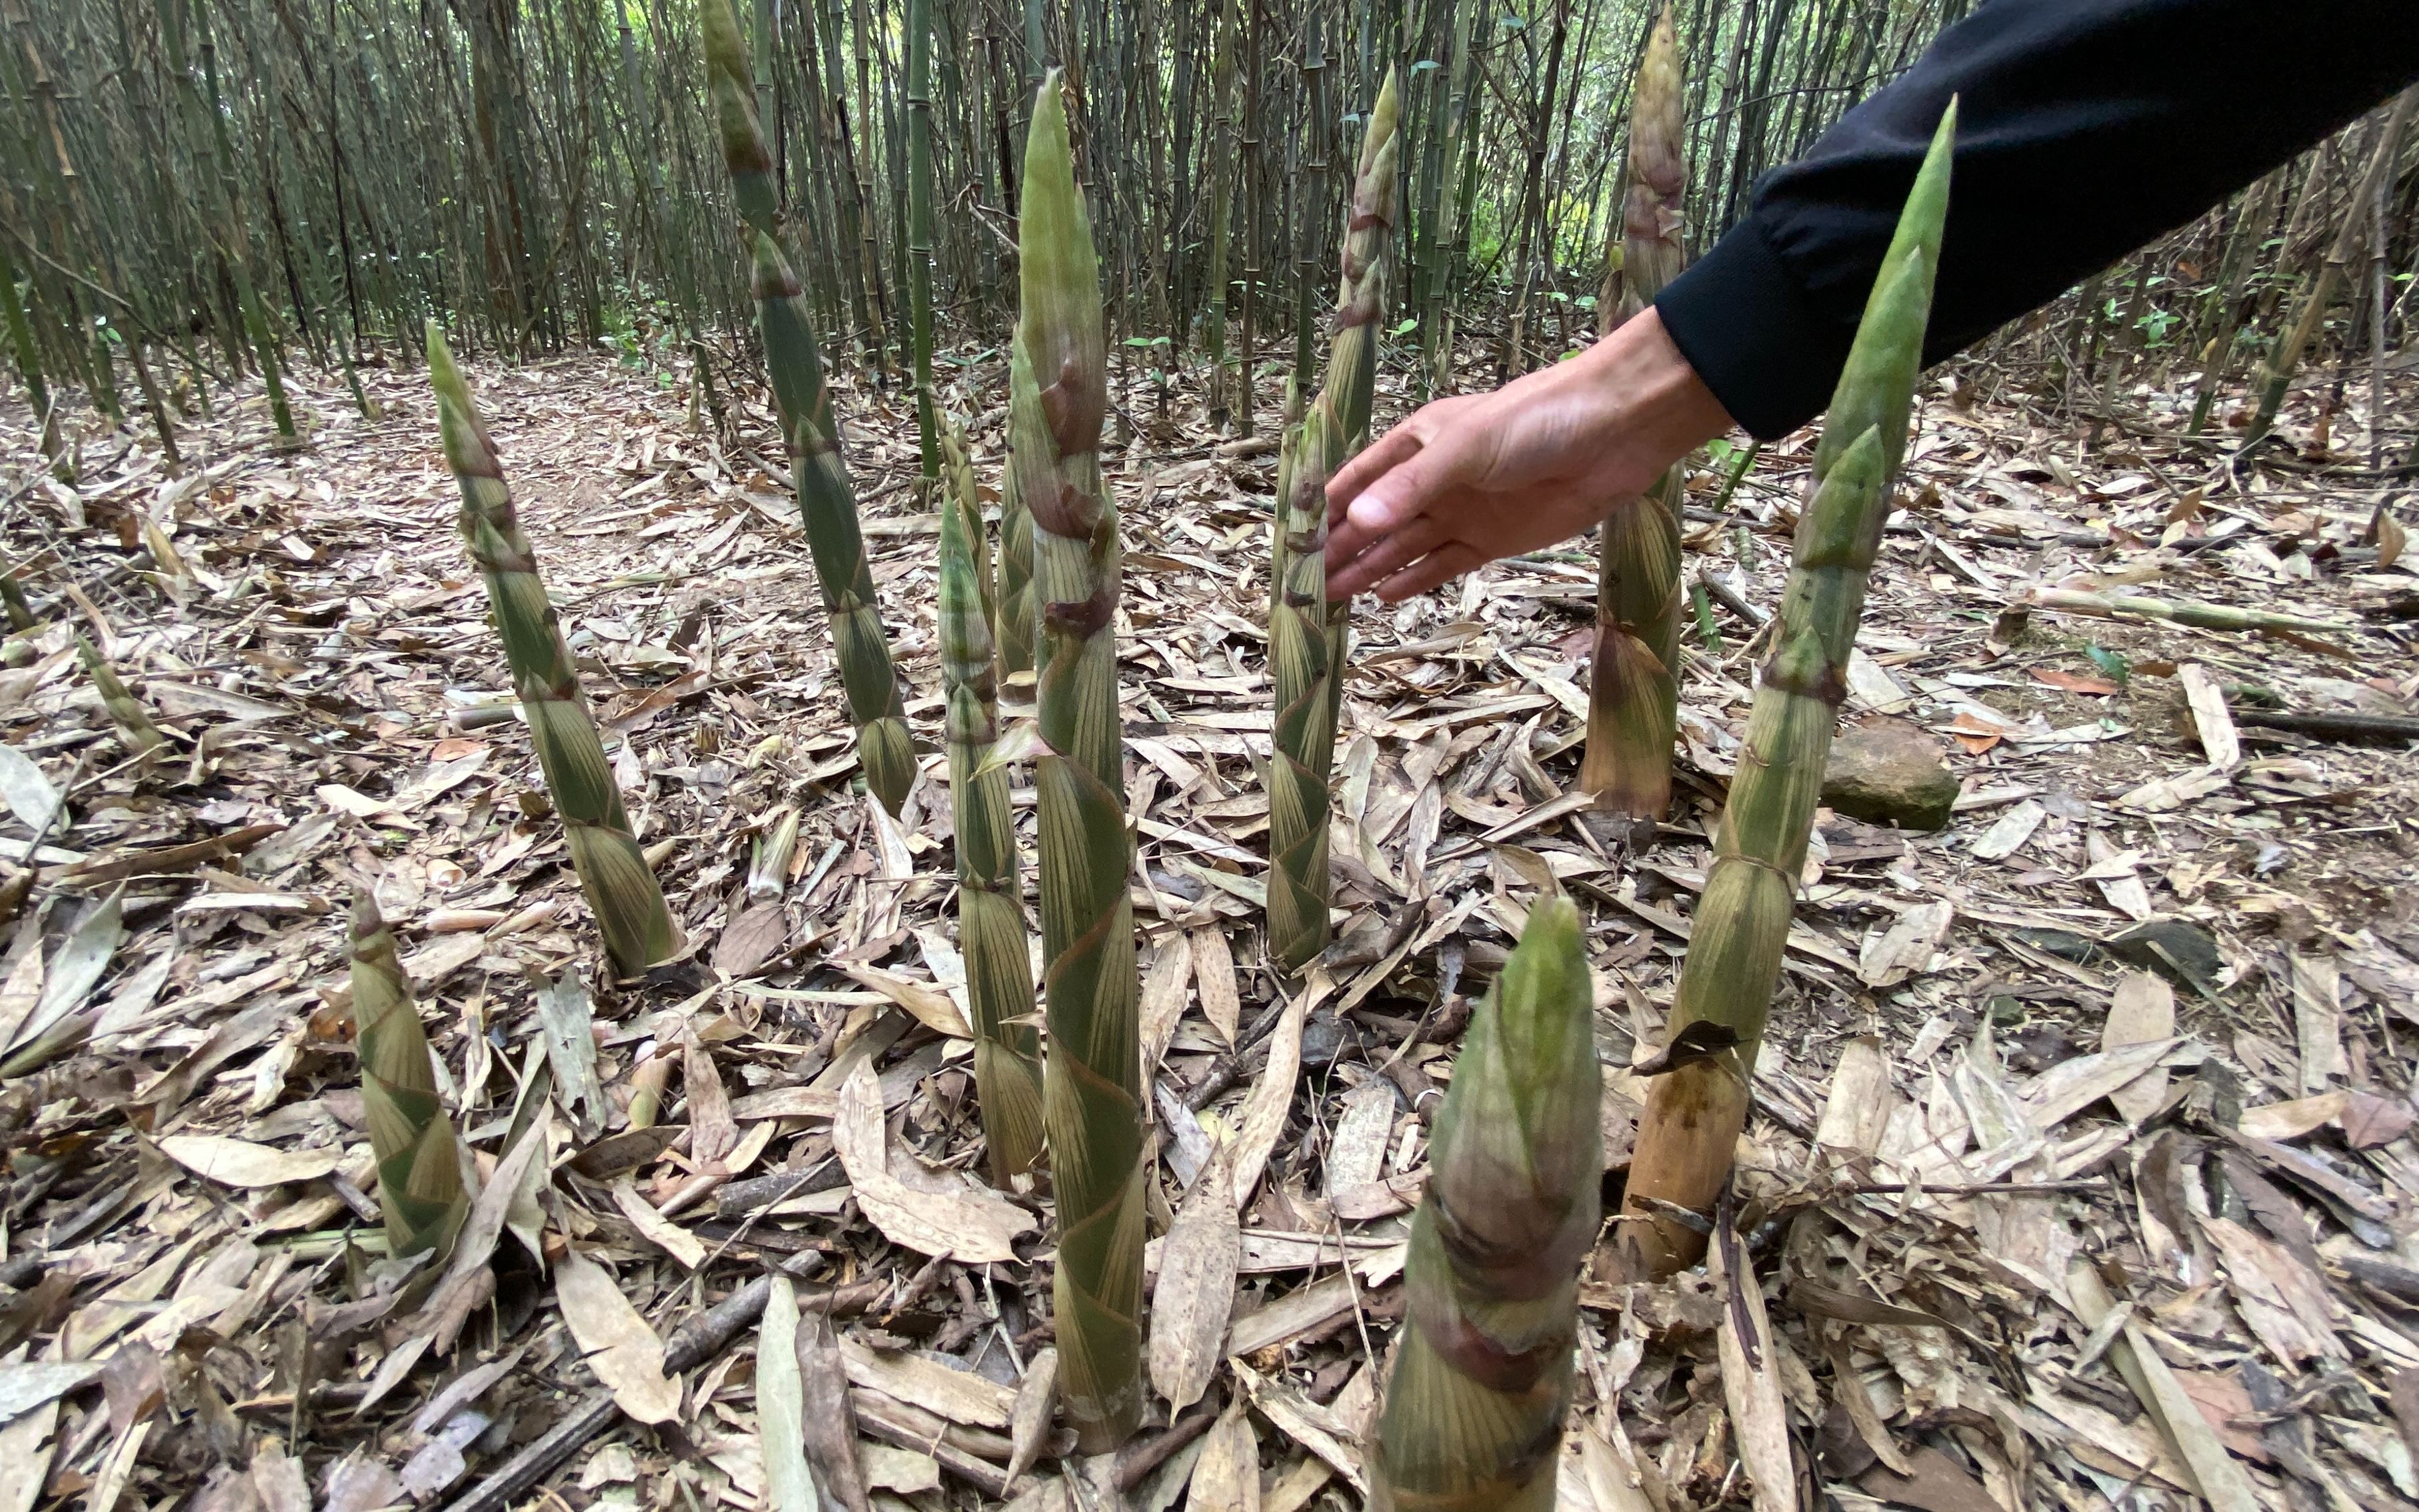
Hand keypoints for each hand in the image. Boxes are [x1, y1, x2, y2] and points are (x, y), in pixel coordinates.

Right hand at [1323, 307, 1734, 599]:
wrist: (1615, 432)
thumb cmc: (1536, 420)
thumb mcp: (1466, 448)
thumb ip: (1412, 488)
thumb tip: (1358, 527)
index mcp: (1416, 444)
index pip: (1357, 482)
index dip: (1325, 511)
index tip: (1291, 543)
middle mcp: (1433, 480)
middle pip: (1375, 523)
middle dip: (1339, 553)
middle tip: (1303, 588)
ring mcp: (1463, 512)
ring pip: (1403, 550)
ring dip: (1369, 573)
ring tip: (1330, 602)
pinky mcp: (1493, 540)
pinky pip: (1443, 566)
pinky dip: (1414, 583)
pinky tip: (1384, 600)